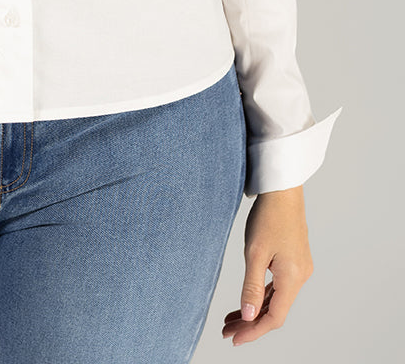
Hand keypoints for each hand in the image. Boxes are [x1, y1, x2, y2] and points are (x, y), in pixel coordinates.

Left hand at [222, 184, 312, 346]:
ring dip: (255, 309)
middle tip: (227, 331)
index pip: (274, 317)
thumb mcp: (254, 253)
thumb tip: (249, 317)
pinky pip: (279, 285)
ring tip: (231, 319)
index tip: (235, 339)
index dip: (254, 331)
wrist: (282, 188)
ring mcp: (299, 267)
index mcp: (293, 277)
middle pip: (276, 310)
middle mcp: (300, 276)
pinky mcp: (294, 259)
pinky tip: (248, 300)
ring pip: (276, 298)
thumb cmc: (268, 216)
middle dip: (251, 323)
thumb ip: (252, 287)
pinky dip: (263, 295)